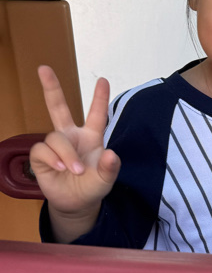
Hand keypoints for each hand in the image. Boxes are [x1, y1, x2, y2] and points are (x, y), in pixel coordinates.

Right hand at [30, 66, 120, 241]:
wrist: (77, 204)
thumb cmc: (92, 187)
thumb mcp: (106, 179)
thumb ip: (110, 168)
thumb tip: (110, 154)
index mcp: (91, 138)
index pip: (96, 115)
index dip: (99, 98)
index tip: (103, 80)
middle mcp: (71, 137)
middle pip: (58, 107)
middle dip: (51, 87)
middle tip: (43, 68)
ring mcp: (55, 145)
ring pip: (54, 137)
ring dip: (66, 153)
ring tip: (74, 169)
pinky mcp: (41, 157)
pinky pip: (42, 150)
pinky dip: (52, 158)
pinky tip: (60, 168)